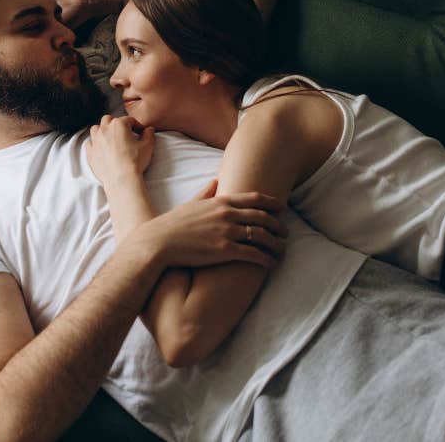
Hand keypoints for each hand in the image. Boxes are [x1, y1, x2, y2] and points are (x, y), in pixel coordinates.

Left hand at [86, 115, 154, 189]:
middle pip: (109, 119)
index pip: (129, 120)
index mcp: (119, 124)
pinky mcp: (91, 153)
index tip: (140, 133)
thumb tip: (149, 130)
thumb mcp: (148, 146)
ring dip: (102, 130)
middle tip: (124, 132)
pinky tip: (101, 148)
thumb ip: (149, 134)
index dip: (136, 125)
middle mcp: (105, 129)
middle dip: (116, 123)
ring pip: (96, 129)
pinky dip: (94, 144)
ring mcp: (96, 141)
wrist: (122, 179)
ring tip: (110, 138)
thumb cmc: (135, 161)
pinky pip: (89, 143)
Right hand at [136, 179, 289, 269]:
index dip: (272, 203)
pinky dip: (267, 259)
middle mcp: (228, 214)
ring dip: (276, 244)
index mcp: (221, 201)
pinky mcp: (225, 251)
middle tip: (286, 232)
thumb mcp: (192, 202)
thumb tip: (217, 180)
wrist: (159, 243)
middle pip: (263, 217)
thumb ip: (207, 192)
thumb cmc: (173, 224)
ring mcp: (227, 232)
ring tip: (282, 250)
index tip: (283, 207)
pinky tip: (271, 264)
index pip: (255, 199)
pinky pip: (254, 255)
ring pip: (263, 236)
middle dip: (279, 225)